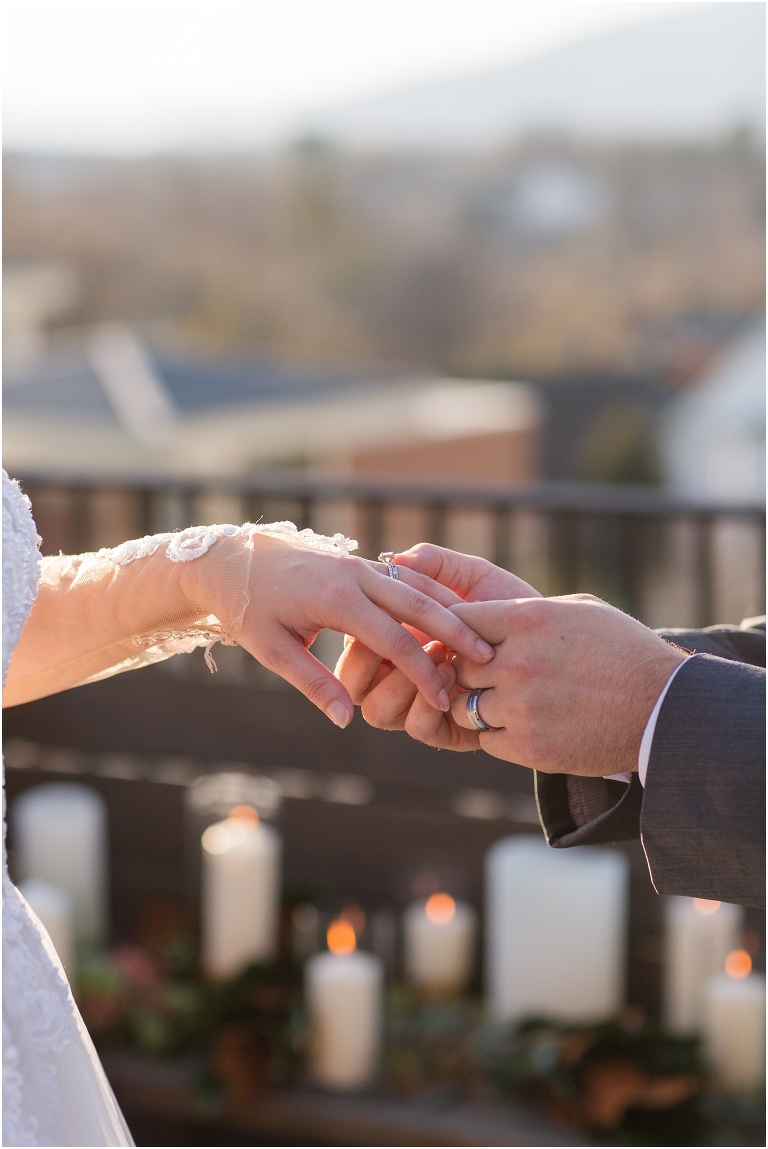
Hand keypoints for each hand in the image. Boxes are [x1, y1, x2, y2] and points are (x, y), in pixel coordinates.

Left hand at [181, 532, 495, 728]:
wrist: (231, 557)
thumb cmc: (249, 607)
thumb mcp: (272, 650)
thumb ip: (313, 683)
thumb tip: (347, 719)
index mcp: (335, 599)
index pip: (392, 639)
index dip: (421, 671)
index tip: (445, 697)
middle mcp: (354, 575)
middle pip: (418, 604)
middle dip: (455, 632)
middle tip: (488, 657)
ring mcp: (358, 564)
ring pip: (416, 586)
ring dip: (450, 610)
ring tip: (481, 635)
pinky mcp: (358, 562)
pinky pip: (403, 578)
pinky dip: (431, 594)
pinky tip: (453, 612)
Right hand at [336, 544, 540, 733]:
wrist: (559, 639)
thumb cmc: (511, 604)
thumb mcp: (472, 578)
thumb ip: (436, 565)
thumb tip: (399, 558)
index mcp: (393, 641)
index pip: (355, 647)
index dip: (359, 634)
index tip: (383, 613)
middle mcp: (399, 679)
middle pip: (354, 686)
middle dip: (369, 662)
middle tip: (401, 639)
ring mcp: (420, 706)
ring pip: (378, 711)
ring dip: (400, 683)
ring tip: (438, 655)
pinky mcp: (448, 730)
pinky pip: (418, 727)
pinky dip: (426, 702)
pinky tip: (451, 675)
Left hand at [432, 595, 686, 775]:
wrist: (663, 707)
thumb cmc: (624, 650)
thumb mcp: (579, 610)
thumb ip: (526, 613)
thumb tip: (486, 618)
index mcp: (528, 620)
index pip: (458, 619)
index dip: (457, 631)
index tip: (466, 641)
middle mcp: (517, 663)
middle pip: (455, 666)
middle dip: (466, 670)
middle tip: (482, 675)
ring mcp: (521, 708)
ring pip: (463, 707)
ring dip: (478, 705)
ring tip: (504, 702)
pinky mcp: (529, 747)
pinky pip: (486, 740)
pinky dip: (497, 735)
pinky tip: (521, 726)